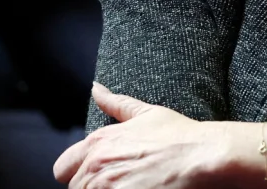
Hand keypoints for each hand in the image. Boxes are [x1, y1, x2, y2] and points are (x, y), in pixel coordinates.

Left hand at [53, 84, 228, 187]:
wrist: (203, 155)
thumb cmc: (179, 135)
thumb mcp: (146, 113)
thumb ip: (115, 103)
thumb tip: (96, 88)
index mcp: (98, 143)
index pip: (63, 168)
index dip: (78, 173)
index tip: (101, 175)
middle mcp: (96, 166)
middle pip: (76, 188)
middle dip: (94, 187)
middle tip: (123, 183)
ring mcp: (107, 187)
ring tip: (133, 186)